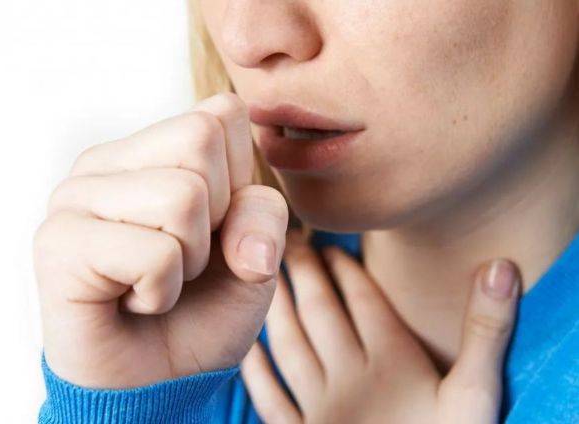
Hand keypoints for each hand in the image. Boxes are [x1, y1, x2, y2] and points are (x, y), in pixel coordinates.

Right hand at [33, 93, 288, 387]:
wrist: (162, 374)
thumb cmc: (205, 307)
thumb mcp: (257, 258)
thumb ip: (264, 219)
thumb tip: (243, 236)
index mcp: (154, 149)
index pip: (223, 113)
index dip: (242, 182)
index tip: (216, 228)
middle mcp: (109, 160)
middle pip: (201, 140)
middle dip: (217, 219)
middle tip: (185, 259)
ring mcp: (76, 196)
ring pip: (182, 196)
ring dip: (190, 261)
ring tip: (159, 280)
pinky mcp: (58, 243)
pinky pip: (154, 253)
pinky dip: (162, 291)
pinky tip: (133, 300)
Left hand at [241, 230, 520, 423]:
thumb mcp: (477, 398)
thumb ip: (485, 333)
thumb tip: (500, 267)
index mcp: (392, 362)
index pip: (362, 299)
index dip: (344, 268)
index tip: (328, 244)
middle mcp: (350, 378)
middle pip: (321, 312)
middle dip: (304, 273)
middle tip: (288, 241)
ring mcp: (321, 409)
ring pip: (291, 346)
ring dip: (277, 308)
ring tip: (266, 277)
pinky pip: (271, 398)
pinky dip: (257, 371)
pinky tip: (247, 348)